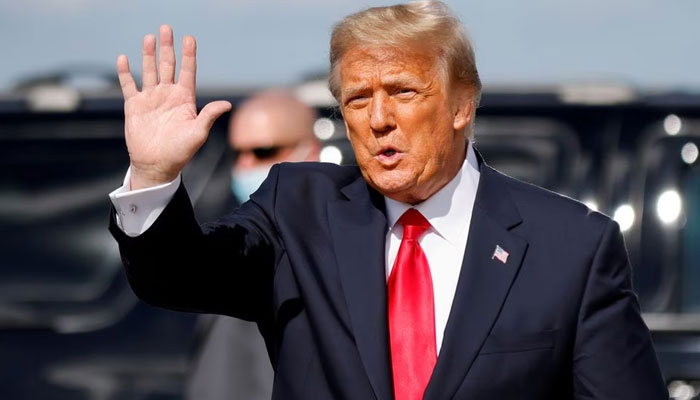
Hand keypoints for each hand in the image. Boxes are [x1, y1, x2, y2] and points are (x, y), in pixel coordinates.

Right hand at [116, 25, 231, 189]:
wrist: (157, 165)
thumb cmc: (180, 151)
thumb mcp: (197, 133)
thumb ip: (209, 116)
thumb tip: (227, 104)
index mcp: (185, 99)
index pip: (187, 71)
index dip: (188, 55)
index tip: (189, 38)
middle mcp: (168, 95)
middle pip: (168, 65)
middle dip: (168, 47)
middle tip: (166, 28)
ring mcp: (151, 99)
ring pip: (149, 70)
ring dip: (148, 54)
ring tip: (149, 37)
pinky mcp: (134, 106)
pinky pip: (129, 85)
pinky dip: (125, 72)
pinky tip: (124, 58)